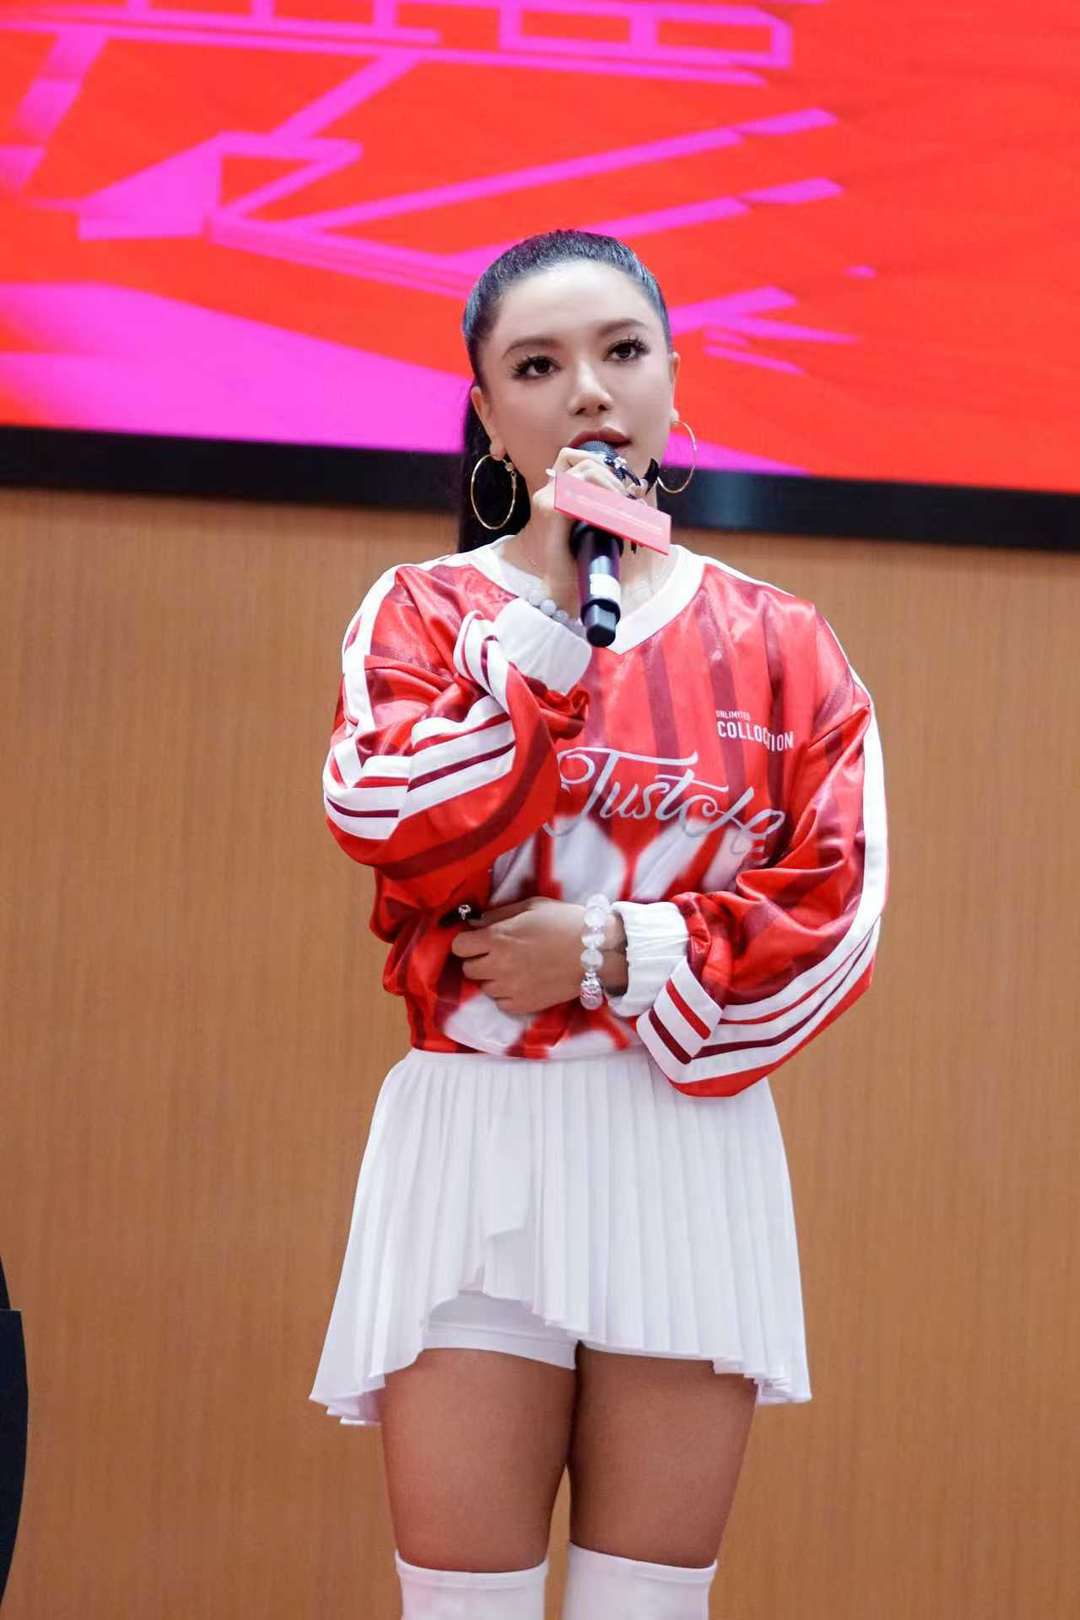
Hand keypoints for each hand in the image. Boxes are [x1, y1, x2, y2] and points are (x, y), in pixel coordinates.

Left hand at [449, 896, 626, 1014]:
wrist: (595, 951)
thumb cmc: (563, 922)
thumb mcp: (529, 907)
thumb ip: (498, 916)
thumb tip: (475, 924)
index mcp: (496, 938)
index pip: (458, 946)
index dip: (467, 942)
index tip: (478, 940)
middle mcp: (497, 966)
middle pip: (468, 969)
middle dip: (479, 960)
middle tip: (497, 954)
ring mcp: (509, 989)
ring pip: (484, 987)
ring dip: (493, 978)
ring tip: (514, 968)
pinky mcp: (523, 1006)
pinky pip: (501, 1003)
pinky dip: (507, 994)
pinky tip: (522, 982)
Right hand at [525, 446, 646, 613]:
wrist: (558, 590)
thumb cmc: (576, 560)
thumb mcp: (592, 525)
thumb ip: (604, 504)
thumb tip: (637, 487)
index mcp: (552, 492)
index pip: (573, 457)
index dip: (601, 463)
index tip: (620, 484)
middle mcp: (546, 492)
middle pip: (583, 461)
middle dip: (612, 476)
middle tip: (627, 499)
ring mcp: (547, 501)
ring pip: (585, 470)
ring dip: (611, 485)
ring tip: (621, 507)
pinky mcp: (553, 513)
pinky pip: (584, 492)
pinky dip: (606, 501)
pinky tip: (616, 517)